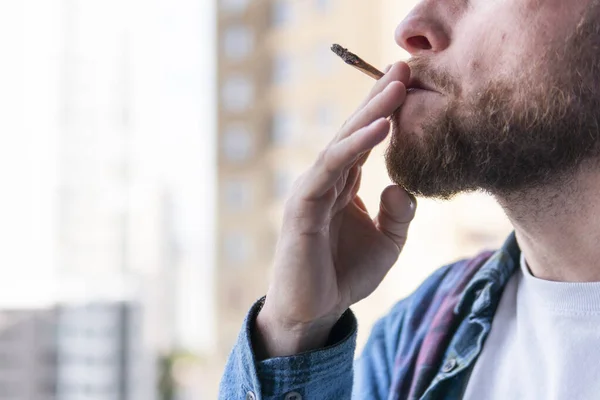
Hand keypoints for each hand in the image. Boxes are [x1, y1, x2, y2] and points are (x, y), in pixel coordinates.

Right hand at [255, 63, 416, 357]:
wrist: (314, 310)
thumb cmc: (345, 273)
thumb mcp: (388, 242)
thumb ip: (399, 212)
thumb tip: (401, 184)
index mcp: (345, 185)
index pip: (365, 141)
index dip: (386, 111)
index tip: (409, 83)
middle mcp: (327, 180)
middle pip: (354, 132)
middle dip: (379, 99)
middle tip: (404, 66)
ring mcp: (312, 189)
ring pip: (342, 142)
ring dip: (371, 112)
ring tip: (397, 85)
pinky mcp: (303, 205)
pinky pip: (331, 168)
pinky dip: (354, 146)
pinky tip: (381, 127)